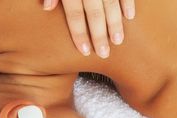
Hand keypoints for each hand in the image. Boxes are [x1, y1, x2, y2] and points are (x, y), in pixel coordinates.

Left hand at [0, 0, 135, 58]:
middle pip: (94, 12)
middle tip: (104, 53)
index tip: (85, 50)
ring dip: (115, 23)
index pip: (74, 13)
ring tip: (118, 41)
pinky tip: (129, 16)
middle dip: (99, 34)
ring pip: (111, 3)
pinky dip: (128, 1)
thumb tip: (47, 7)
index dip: (79, 33)